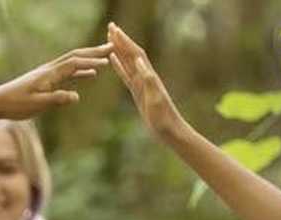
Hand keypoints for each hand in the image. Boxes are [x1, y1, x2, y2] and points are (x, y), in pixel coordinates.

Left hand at [0, 43, 112, 119]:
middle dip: (94, 52)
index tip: (108, 60)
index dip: (91, 61)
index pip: (74, 63)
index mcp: (49, 74)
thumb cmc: (15, 104)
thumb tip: (77, 96)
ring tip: (106, 58)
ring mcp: (47, 74)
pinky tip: (89, 74)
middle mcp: (49, 70)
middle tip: (112, 46)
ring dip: (90, 59)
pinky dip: (81, 71)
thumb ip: (56, 99)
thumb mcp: (37, 105)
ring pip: (73, 62)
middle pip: (76, 56)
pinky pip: (68, 72)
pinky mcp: (45, 80)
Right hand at [107, 22, 183, 138]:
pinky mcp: (138, 92)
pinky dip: (119, 66)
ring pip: (128, 62)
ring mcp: (141, 84)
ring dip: (119, 49)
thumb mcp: (156, 99)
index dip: (125, 41)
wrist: (170, 131)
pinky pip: (126, 75)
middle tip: (110, 26)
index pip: (135, 54)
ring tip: (109, 38)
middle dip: (121, 40)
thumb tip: (138, 60)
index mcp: (149, 77)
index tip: (114, 30)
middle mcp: (145, 77)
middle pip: (131, 54)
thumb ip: (148, 79)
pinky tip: (113, 60)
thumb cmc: (164, 118)